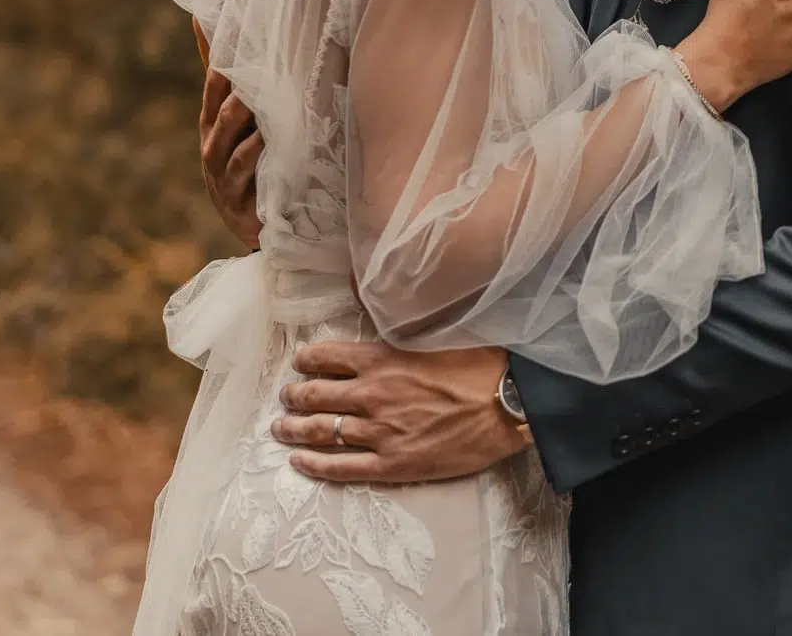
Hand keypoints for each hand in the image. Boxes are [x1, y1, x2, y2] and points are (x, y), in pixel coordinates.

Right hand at [199, 63, 262, 251]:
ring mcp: (219, 168)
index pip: (214, 80)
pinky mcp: (233, 194)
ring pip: (228, 128)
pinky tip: (269, 134)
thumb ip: (246, 96)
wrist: (256, 227)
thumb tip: (250, 57)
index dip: (217, 51)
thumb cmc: (254, 168)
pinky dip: (256, 147)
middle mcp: (212, 142)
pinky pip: (244, 164)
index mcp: (215, 122)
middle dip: (235, 78)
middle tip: (258, 54)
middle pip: (220, 101)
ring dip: (244, 108)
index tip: (223, 21)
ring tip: (260, 89)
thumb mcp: (250, 131)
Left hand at [273, 339, 528, 483]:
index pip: (328, 356)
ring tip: (281, 429)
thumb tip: (394, 323)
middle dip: (294, 396)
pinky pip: (342, 467)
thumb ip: (408, 334)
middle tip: (286, 399)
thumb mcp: (440, 335)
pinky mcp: (393, 464)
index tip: (299, 363)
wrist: (511, 404)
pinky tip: (299, 462)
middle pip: (317, 396)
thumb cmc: (484, 366)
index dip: (307, 360)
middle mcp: (372, 394)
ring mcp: (380, 432)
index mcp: (383, 359)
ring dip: (295, 430)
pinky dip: (315, 465)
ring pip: (322, 432)